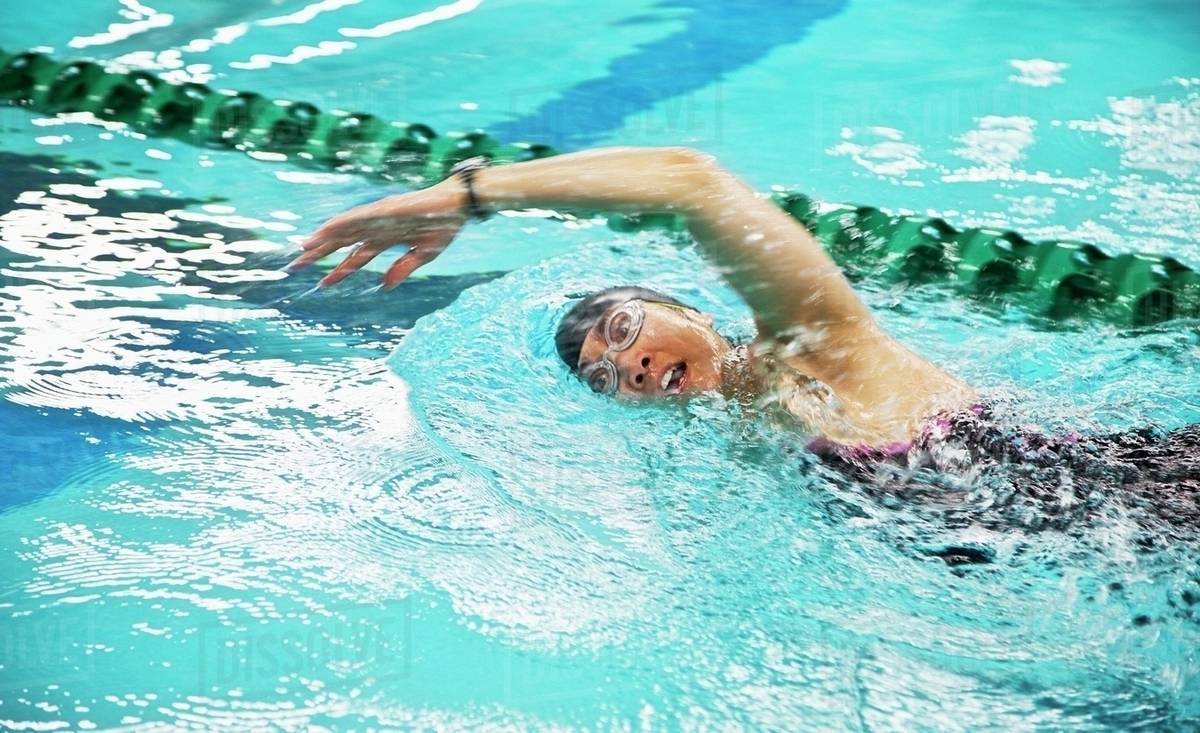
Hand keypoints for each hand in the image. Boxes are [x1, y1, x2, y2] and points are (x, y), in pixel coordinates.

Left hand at [286, 182, 466, 288]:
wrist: (459, 204)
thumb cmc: (445, 226)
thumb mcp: (424, 255)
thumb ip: (403, 269)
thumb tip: (385, 286)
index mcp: (386, 239)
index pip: (357, 257)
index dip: (339, 270)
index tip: (322, 283)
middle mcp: (377, 227)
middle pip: (342, 242)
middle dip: (320, 253)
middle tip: (295, 265)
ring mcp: (379, 217)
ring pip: (344, 229)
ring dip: (323, 238)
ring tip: (302, 248)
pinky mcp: (384, 209)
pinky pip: (357, 217)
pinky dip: (340, 223)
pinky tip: (324, 230)